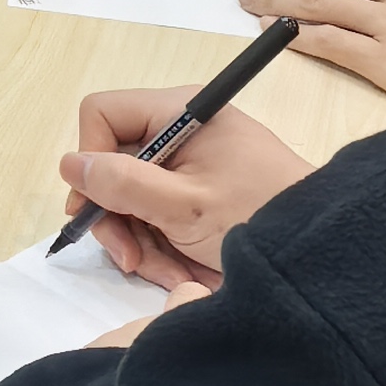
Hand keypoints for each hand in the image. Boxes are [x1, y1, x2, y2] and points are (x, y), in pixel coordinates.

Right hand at [56, 84, 307, 298]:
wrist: (316, 255)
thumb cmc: (257, 217)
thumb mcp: (184, 206)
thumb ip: (123, 184)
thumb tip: (70, 165)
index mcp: (181, 113)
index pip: (103, 114)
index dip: (91, 157)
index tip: (98, 203)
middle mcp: (180, 132)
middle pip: (113, 164)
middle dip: (116, 215)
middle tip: (129, 257)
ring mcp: (189, 166)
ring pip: (130, 198)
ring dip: (139, 241)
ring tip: (166, 273)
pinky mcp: (196, 198)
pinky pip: (155, 217)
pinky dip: (160, 248)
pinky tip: (180, 272)